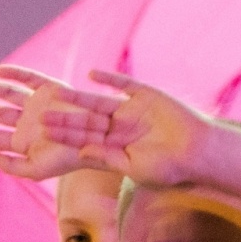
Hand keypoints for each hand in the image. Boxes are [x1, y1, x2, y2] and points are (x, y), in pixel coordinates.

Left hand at [0, 65, 93, 180]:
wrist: (98, 142)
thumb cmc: (68, 160)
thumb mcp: (37, 170)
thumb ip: (10, 166)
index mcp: (24, 142)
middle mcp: (28, 122)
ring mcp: (39, 105)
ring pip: (8, 94)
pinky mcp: (52, 89)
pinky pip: (30, 78)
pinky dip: (16, 72)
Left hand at [38, 69, 212, 186]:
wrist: (199, 152)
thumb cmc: (170, 168)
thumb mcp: (134, 167)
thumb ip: (107, 158)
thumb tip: (80, 152)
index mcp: (116, 147)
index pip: (85, 140)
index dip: (65, 137)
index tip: (44, 135)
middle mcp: (120, 127)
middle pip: (87, 121)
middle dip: (66, 119)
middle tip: (41, 115)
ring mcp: (132, 110)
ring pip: (99, 102)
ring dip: (79, 98)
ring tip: (57, 92)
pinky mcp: (146, 95)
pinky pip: (124, 84)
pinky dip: (109, 78)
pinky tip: (91, 74)